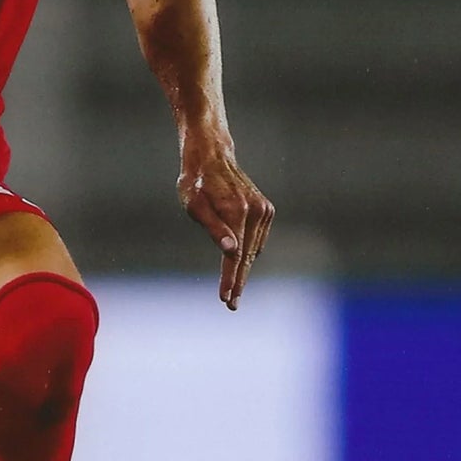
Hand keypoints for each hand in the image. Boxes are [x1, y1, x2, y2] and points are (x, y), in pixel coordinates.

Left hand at [178, 136, 273, 309]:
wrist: (211, 157)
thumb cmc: (195, 182)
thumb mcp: (195, 205)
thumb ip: (214, 229)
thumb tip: (231, 251)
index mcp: (237, 212)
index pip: (235, 255)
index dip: (230, 279)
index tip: (226, 298)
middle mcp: (256, 212)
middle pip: (247, 256)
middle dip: (238, 280)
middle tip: (231, 303)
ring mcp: (263, 211)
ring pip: (254, 250)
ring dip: (244, 268)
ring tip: (232, 289)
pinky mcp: (266, 210)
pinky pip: (257, 239)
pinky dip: (249, 252)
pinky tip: (238, 260)